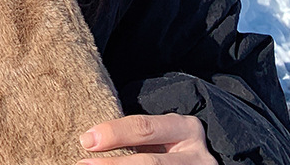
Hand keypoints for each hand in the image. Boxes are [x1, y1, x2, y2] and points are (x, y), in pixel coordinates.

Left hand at [78, 114, 215, 163]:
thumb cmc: (170, 144)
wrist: (202, 161)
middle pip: (149, 163)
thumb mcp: (161, 132)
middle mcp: (197, 157)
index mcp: (185, 128)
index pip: (144, 128)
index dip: (113, 134)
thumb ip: (135, 134)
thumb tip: (91, 140)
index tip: (86, 140)